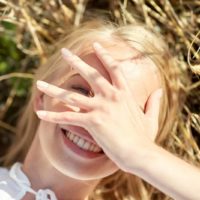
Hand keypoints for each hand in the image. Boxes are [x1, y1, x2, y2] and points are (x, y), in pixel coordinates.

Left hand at [36, 42, 161, 171]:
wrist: (141, 153)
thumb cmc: (145, 138)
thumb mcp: (152, 118)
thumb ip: (154, 103)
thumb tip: (159, 91)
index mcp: (124, 94)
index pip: (114, 69)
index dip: (105, 56)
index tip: (96, 45)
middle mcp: (111, 97)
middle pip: (91, 74)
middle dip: (76, 61)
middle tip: (63, 52)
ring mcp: (101, 108)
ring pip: (72, 95)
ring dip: (54, 89)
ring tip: (39, 84)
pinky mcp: (93, 121)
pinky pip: (68, 118)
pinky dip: (53, 116)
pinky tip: (39, 114)